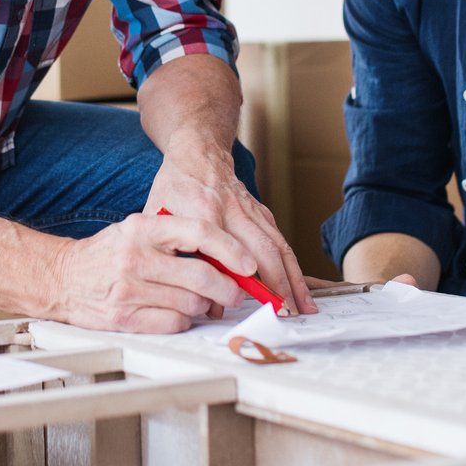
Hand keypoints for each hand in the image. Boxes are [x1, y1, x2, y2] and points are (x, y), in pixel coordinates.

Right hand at [47, 209, 271, 332]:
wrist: (62, 277)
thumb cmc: (107, 254)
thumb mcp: (136, 230)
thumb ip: (174, 236)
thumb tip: (222, 254)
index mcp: (142, 229)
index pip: (199, 233)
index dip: (230, 250)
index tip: (248, 263)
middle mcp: (136, 257)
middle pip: (201, 276)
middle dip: (227, 288)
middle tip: (234, 292)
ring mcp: (129, 289)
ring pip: (191, 303)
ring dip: (204, 306)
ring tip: (199, 301)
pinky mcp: (124, 317)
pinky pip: (173, 323)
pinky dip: (184, 320)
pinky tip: (177, 312)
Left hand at [145, 148, 315, 315]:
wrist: (198, 152)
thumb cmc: (175, 188)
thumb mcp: (160, 219)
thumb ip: (177, 258)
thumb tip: (205, 305)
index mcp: (204, 213)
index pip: (224, 249)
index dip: (238, 276)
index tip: (247, 301)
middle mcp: (233, 212)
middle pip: (262, 250)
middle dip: (278, 284)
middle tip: (286, 313)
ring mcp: (251, 211)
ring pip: (278, 247)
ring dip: (294, 278)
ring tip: (304, 306)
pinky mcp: (262, 213)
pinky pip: (281, 241)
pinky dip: (293, 266)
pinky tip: (301, 286)